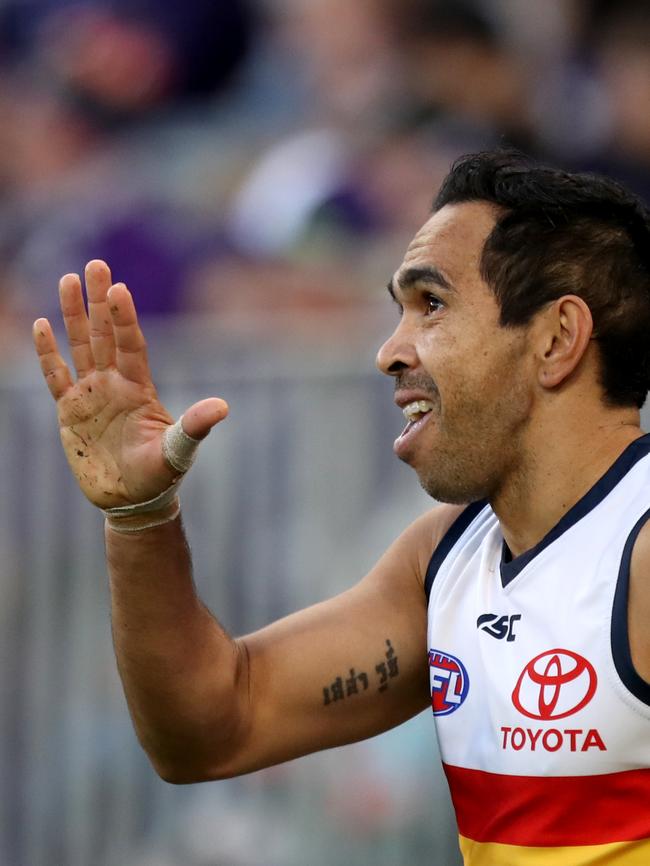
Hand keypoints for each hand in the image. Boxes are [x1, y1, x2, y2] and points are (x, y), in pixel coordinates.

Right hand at [33, 260, 227, 508]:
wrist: (132, 499)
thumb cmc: (160, 474)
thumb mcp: (179, 450)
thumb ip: (195, 426)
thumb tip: (223, 407)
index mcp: (139, 387)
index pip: (131, 344)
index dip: (125, 318)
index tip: (121, 288)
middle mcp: (115, 383)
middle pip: (105, 333)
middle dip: (99, 300)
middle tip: (96, 264)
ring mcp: (92, 394)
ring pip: (80, 345)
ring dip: (74, 315)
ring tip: (68, 279)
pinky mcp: (70, 411)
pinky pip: (56, 376)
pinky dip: (48, 353)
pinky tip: (42, 326)